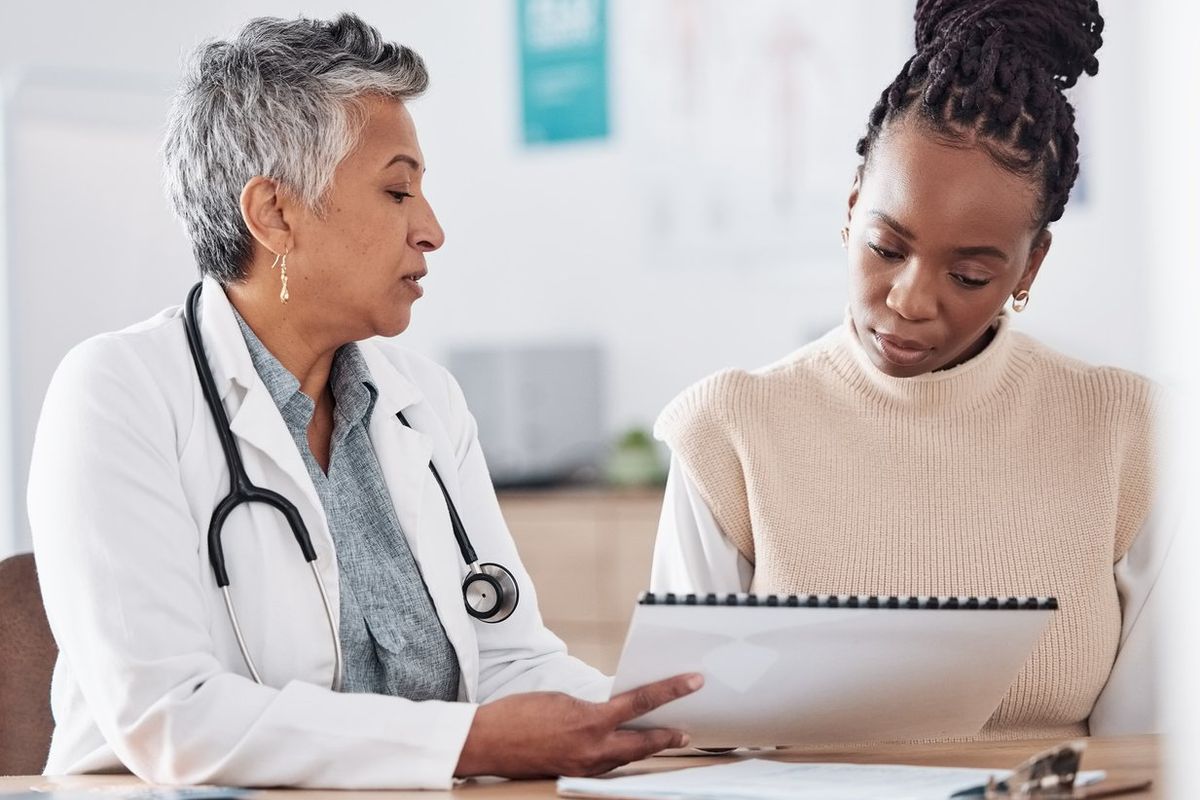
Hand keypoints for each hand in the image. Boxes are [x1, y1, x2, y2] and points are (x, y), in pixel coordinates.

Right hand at [454, 672, 703, 778]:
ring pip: (626, 757)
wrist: (487, 742)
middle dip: (666, 736)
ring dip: (644, 748)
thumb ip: (592, 706)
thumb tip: (610, 710)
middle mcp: (593, 749)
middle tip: (685, 732)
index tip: (692, 683)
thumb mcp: (562, 699)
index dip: (671, 691)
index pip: (641, 702)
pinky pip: (605, 765)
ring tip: (660, 740)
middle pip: (643, 742)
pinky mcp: (574, 773)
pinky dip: (618, 756)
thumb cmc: (517, 716)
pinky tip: (621, 750)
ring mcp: (585, 766)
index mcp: (591, 722)